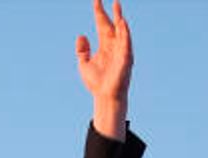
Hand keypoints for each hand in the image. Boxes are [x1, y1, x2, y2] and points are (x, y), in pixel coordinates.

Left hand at [76, 0, 131, 137]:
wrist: (104, 97)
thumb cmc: (97, 83)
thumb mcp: (84, 64)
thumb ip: (82, 50)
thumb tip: (81, 36)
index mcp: (104, 45)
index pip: (102, 24)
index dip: (99, 12)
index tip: (96, 0)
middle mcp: (114, 46)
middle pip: (113, 25)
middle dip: (113, 12)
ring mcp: (121, 51)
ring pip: (121, 32)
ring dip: (120, 19)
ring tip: (117, 7)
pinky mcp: (126, 59)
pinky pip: (126, 44)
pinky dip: (125, 33)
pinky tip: (122, 24)